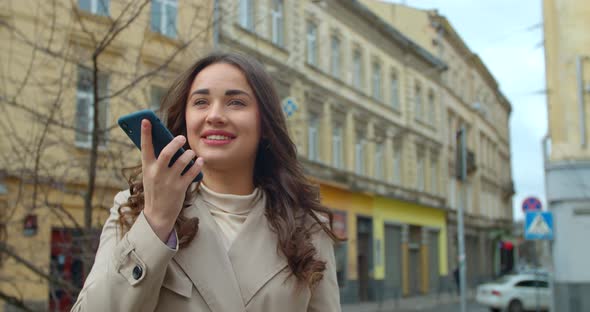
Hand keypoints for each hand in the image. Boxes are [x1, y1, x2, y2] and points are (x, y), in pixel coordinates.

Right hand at [140, 119, 202, 241]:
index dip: (145, 133)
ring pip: (182, 161)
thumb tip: (169, 143)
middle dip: (175, 143)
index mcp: (147, 168)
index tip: (146, 120)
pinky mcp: (180, 188)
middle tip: (182, 138)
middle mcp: (157, 173)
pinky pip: (192, 173)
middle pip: (167, 152)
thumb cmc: (155, 191)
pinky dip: (197, 165)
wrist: (157, 215)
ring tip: (191, 152)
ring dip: (189, 154)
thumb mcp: (151, 176)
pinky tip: (200, 161)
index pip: (145, 147)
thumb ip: (157, 162)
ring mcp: (169, 181)